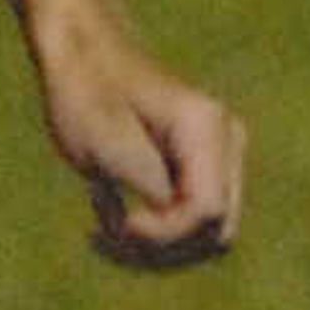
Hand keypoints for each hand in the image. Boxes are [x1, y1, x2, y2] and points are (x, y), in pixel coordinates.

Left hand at [38, 24, 246, 271]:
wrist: (83, 61)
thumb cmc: (85, 96)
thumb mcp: (105, 142)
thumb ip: (148, 180)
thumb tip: (176, 216)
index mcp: (206, 129)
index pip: (207, 212)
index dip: (162, 233)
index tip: (119, 223)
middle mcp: (226, 143)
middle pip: (216, 231)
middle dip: (162, 247)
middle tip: (106, 233)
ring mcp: (220, 158)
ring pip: (207, 236)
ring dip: (154, 247)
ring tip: (103, 227)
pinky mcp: (201, 172)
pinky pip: (191, 224)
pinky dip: (152, 234)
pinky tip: (110, 213)